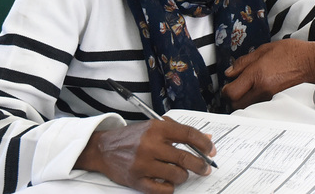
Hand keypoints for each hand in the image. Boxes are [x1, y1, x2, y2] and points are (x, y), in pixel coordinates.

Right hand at [75, 118, 214, 193]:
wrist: (103, 148)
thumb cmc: (133, 137)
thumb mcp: (155, 126)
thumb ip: (180, 131)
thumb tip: (207, 138)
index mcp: (157, 128)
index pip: (188, 135)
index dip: (204, 143)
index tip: (211, 150)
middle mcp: (150, 145)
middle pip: (185, 158)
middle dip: (201, 165)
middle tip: (206, 168)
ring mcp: (142, 164)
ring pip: (176, 175)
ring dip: (183, 176)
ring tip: (181, 173)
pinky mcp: (136, 180)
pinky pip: (162, 189)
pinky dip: (170, 188)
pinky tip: (169, 182)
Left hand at [222, 39, 314, 109]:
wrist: (310, 62)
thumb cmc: (292, 53)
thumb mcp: (264, 49)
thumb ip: (244, 62)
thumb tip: (230, 72)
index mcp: (257, 74)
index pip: (231, 92)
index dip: (225, 90)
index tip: (227, 84)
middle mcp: (262, 88)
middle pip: (236, 104)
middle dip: (231, 97)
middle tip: (233, 87)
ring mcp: (269, 95)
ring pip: (246, 106)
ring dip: (242, 99)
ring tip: (245, 87)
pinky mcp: (275, 98)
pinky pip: (257, 103)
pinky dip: (252, 99)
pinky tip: (256, 89)